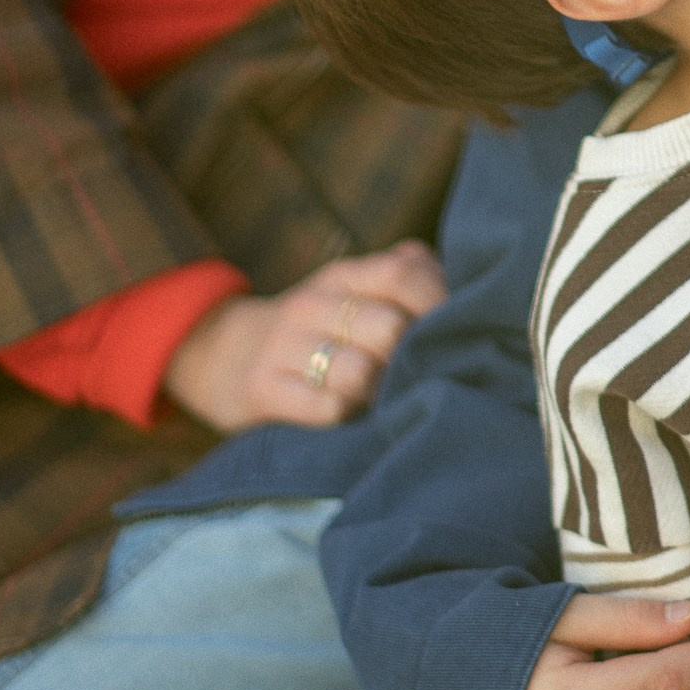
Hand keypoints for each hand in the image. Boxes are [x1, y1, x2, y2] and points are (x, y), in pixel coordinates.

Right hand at [160, 241, 444, 432]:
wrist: (219, 355)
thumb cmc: (317, 330)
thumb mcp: (353, 293)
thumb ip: (407, 280)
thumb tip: (470, 285)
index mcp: (344, 277)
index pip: (405, 272)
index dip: (440, 303)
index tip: (458, 334)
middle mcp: (312, 303)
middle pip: (390, 328)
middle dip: (412, 360)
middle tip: (418, 379)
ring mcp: (284, 346)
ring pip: (360, 372)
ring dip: (381, 394)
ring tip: (381, 401)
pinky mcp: (262, 389)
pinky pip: (326, 408)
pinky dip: (347, 417)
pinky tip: (349, 417)